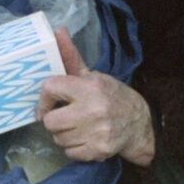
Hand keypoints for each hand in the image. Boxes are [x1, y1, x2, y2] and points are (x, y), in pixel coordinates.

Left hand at [37, 28, 155, 165]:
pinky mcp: (99, 151)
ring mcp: (96, 132)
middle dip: (54, 120)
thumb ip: (71, 57)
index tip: (50, 102)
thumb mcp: (93, 75)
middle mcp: (92, 110)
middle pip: (50, 121)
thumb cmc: (112, 96)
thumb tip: (57, 31)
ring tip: (77, 127)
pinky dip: (74, 148)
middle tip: (64, 117)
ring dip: (63, 135)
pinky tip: (85, 138)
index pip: (50, 88)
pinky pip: (69, 152)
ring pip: (58, 139)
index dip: (45, 98)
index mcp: (89, 87)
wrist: (139, 123)